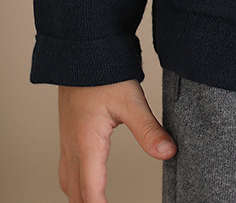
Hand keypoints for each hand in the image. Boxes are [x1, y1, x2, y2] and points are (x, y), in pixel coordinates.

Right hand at [58, 79, 176, 202]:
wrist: (81, 49)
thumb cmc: (103, 72)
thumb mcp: (131, 100)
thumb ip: (149, 130)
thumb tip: (168, 153)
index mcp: (87, 144)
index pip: (91, 191)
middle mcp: (72, 146)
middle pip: (76, 192)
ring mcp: (67, 139)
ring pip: (67, 182)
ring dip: (79, 197)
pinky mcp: (68, 131)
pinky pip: (66, 168)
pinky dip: (74, 183)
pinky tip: (84, 180)